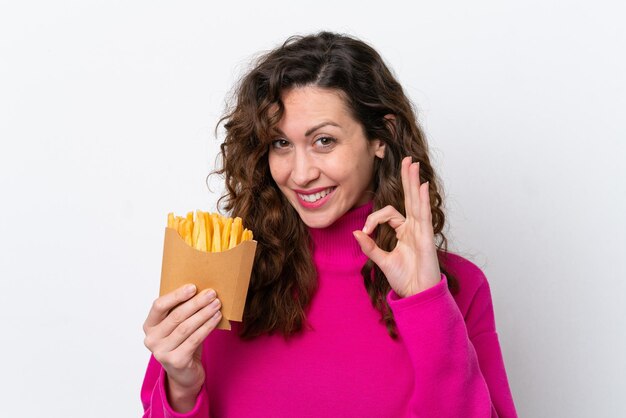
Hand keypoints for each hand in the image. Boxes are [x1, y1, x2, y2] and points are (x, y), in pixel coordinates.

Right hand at [143, 284, 221, 410]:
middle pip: (176, 316)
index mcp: (149, 326)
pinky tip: (216, 318)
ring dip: (204, 313)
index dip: (176, 295)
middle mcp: (151, 339)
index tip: (193, 287)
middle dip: (196, 303)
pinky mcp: (175, 361)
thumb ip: (181, 311)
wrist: (185, 374)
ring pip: (186, 327)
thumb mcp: (178, 326)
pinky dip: (207, 327)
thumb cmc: (183, 344)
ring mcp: (161, 352)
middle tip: (212, 294)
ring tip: (216, 304)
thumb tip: (201, 291)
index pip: (159, 306)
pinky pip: (194, 339)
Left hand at [353, 157, 440, 296]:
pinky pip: (423, 215)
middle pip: (409, 198)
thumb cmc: (405, 279)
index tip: (365, 231)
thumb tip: (356, 233)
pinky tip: (421, 185)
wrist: (417, 294)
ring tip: (413, 164)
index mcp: (404, 231)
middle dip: (407, 179)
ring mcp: (421, 231)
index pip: (388, 214)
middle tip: (407, 160)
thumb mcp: (382, 260)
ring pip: (416, 201)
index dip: (373, 219)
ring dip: (414, 181)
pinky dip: (422, 200)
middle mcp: (414, 228)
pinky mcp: (426, 237)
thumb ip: (370, 246)